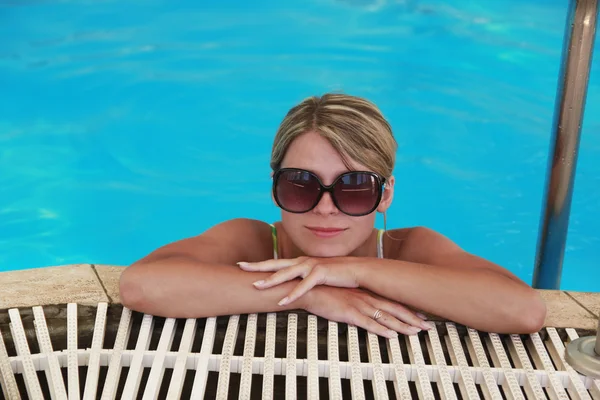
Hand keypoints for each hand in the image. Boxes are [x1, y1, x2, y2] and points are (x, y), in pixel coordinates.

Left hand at [238, 256, 357, 305]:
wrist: (358, 270)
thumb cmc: (337, 274)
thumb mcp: (316, 276)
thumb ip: (303, 279)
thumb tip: (292, 286)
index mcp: (300, 262)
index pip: (275, 263)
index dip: (259, 264)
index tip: (242, 264)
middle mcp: (302, 262)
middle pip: (275, 264)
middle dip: (257, 266)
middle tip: (240, 266)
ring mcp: (311, 266)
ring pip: (286, 274)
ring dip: (271, 280)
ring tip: (256, 286)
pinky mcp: (321, 274)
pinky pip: (304, 286)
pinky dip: (292, 294)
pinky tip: (282, 301)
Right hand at [302, 286, 430, 337]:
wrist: (309, 288)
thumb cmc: (326, 291)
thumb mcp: (347, 293)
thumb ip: (359, 299)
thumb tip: (368, 307)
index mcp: (366, 292)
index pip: (392, 301)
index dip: (409, 309)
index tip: (422, 315)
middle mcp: (366, 297)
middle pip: (394, 308)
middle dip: (413, 318)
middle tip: (427, 326)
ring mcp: (359, 304)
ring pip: (386, 317)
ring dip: (402, 325)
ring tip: (415, 333)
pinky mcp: (349, 312)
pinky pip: (369, 323)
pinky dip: (382, 329)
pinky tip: (391, 335)